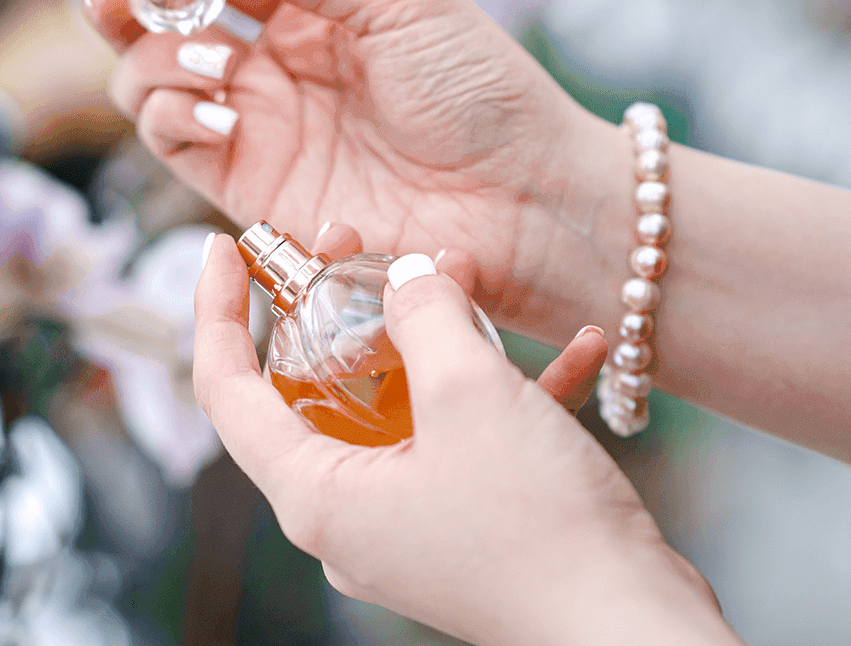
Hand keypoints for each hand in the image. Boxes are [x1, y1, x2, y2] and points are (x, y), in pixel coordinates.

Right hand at [84, 0, 590, 334]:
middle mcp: (274, 65)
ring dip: (155, 59)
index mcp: (311, 9)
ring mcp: (259, 126)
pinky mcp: (251, 187)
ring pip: (151, 82)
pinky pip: (173, 141)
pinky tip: (220, 107)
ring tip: (213, 58)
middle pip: (163, 24)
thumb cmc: (479, 88)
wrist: (520, 200)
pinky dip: (172, 115)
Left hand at [193, 229, 739, 645]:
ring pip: (393, 405)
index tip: (224, 246)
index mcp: (316, 495)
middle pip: (311, 390)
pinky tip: (573, 350)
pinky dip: (501, 390)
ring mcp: (406, 521)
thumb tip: (406, 275)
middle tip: (358, 243)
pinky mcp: (464, 523)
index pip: (226, 391)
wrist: (636, 631)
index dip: (215, 311)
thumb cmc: (542, 530)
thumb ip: (423, 315)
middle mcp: (348, 513)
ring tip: (466, 274)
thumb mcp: (470, 395)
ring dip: (430, 337)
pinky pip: (460, 438)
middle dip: (339, 307)